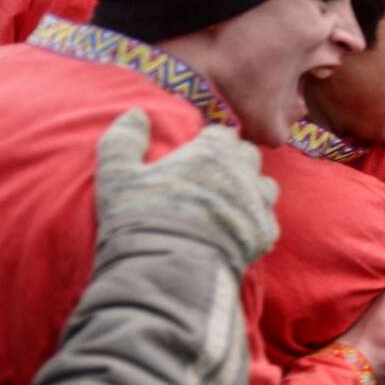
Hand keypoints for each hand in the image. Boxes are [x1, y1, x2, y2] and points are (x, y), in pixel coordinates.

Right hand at [95, 110, 279, 266]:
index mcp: (211, 152)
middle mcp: (243, 172)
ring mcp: (258, 203)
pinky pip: (267, 221)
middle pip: (248, 156)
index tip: (196, 154)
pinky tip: (235, 232)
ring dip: (250, 190)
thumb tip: (138, 114)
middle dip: (234, 161)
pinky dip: (254, 223)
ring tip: (226, 204)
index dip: (209, 142)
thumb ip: (124, 139)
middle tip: (210, 179)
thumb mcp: (117, 175)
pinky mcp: (266, 234)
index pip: (221, 134)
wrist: (170, 270)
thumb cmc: (141, 218)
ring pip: (265, 186)